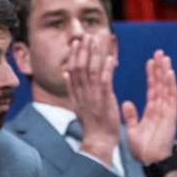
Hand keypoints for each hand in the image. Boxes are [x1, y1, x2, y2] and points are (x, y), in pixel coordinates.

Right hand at [65, 32, 120, 163]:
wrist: (98, 140)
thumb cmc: (91, 123)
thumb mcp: (77, 104)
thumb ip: (71, 87)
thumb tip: (65, 72)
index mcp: (75, 92)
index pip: (72, 70)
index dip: (74, 55)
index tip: (76, 43)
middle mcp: (82, 92)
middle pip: (79, 67)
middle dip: (82, 50)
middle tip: (85, 36)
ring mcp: (92, 96)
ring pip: (90, 71)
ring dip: (93, 54)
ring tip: (96, 41)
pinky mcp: (104, 100)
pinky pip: (105, 81)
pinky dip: (107, 68)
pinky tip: (110, 58)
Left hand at [123, 49, 176, 176]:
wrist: (150, 161)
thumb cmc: (143, 148)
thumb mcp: (133, 129)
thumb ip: (131, 115)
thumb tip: (126, 102)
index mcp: (152, 110)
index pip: (152, 88)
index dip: (151, 75)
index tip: (149, 61)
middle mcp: (161, 108)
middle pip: (161, 84)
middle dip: (160, 68)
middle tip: (159, 52)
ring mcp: (167, 111)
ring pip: (167, 88)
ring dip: (166, 72)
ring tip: (165, 57)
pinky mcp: (171, 116)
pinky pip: (171, 98)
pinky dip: (171, 85)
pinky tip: (170, 73)